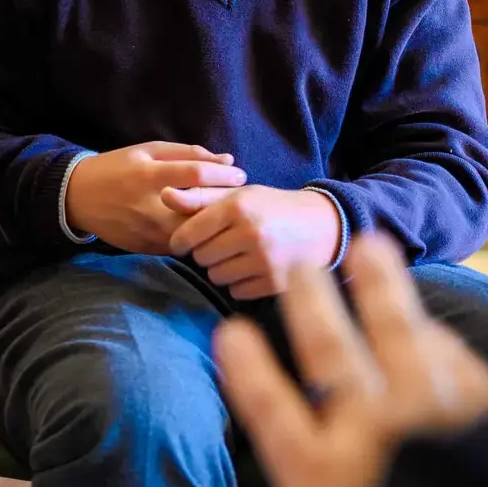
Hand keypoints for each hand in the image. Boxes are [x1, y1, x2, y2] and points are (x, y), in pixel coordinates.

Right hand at [65, 142, 245, 253]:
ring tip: (228, 214)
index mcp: (148, 176)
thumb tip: (227, 160)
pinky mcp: (147, 249)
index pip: (196, 175)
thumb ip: (188, 154)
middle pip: (199, 211)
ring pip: (193, 233)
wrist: (77, 198)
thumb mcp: (147, 150)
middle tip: (241, 198)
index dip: (224, 175)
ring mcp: (148, 232)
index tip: (240, 176)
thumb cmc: (115, 167)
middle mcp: (149, 207)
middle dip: (225, 204)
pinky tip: (207, 227)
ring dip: (214, 224)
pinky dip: (197, 236)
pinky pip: (181, 244)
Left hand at [163, 185, 340, 299]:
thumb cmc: (273, 208)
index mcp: (238, 206)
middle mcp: (250, 233)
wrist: (324, 226)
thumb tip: (163, 196)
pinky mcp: (275, 283)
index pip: (189, 233)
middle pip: (201, 257)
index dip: (180, 241)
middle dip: (206, 252)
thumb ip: (200, 197)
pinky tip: (254, 268)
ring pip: (216, 277)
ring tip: (240, 255)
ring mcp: (264, 260)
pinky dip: (240, 284)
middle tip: (224, 244)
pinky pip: (236, 292)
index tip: (182, 244)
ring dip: (222, 269)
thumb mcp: (239, 194)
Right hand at [214, 233, 487, 486]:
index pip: (269, 409)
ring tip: (369, 247)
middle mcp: (371, 435)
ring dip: (380, 287)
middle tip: (298, 265)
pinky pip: (456, 361)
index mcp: (323, 480)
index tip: (231, 333)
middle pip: (330, 351)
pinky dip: (439, 341)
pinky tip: (433, 327)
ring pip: (398, 333)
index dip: (248, 370)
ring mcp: (433, 415)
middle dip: (312, 303)